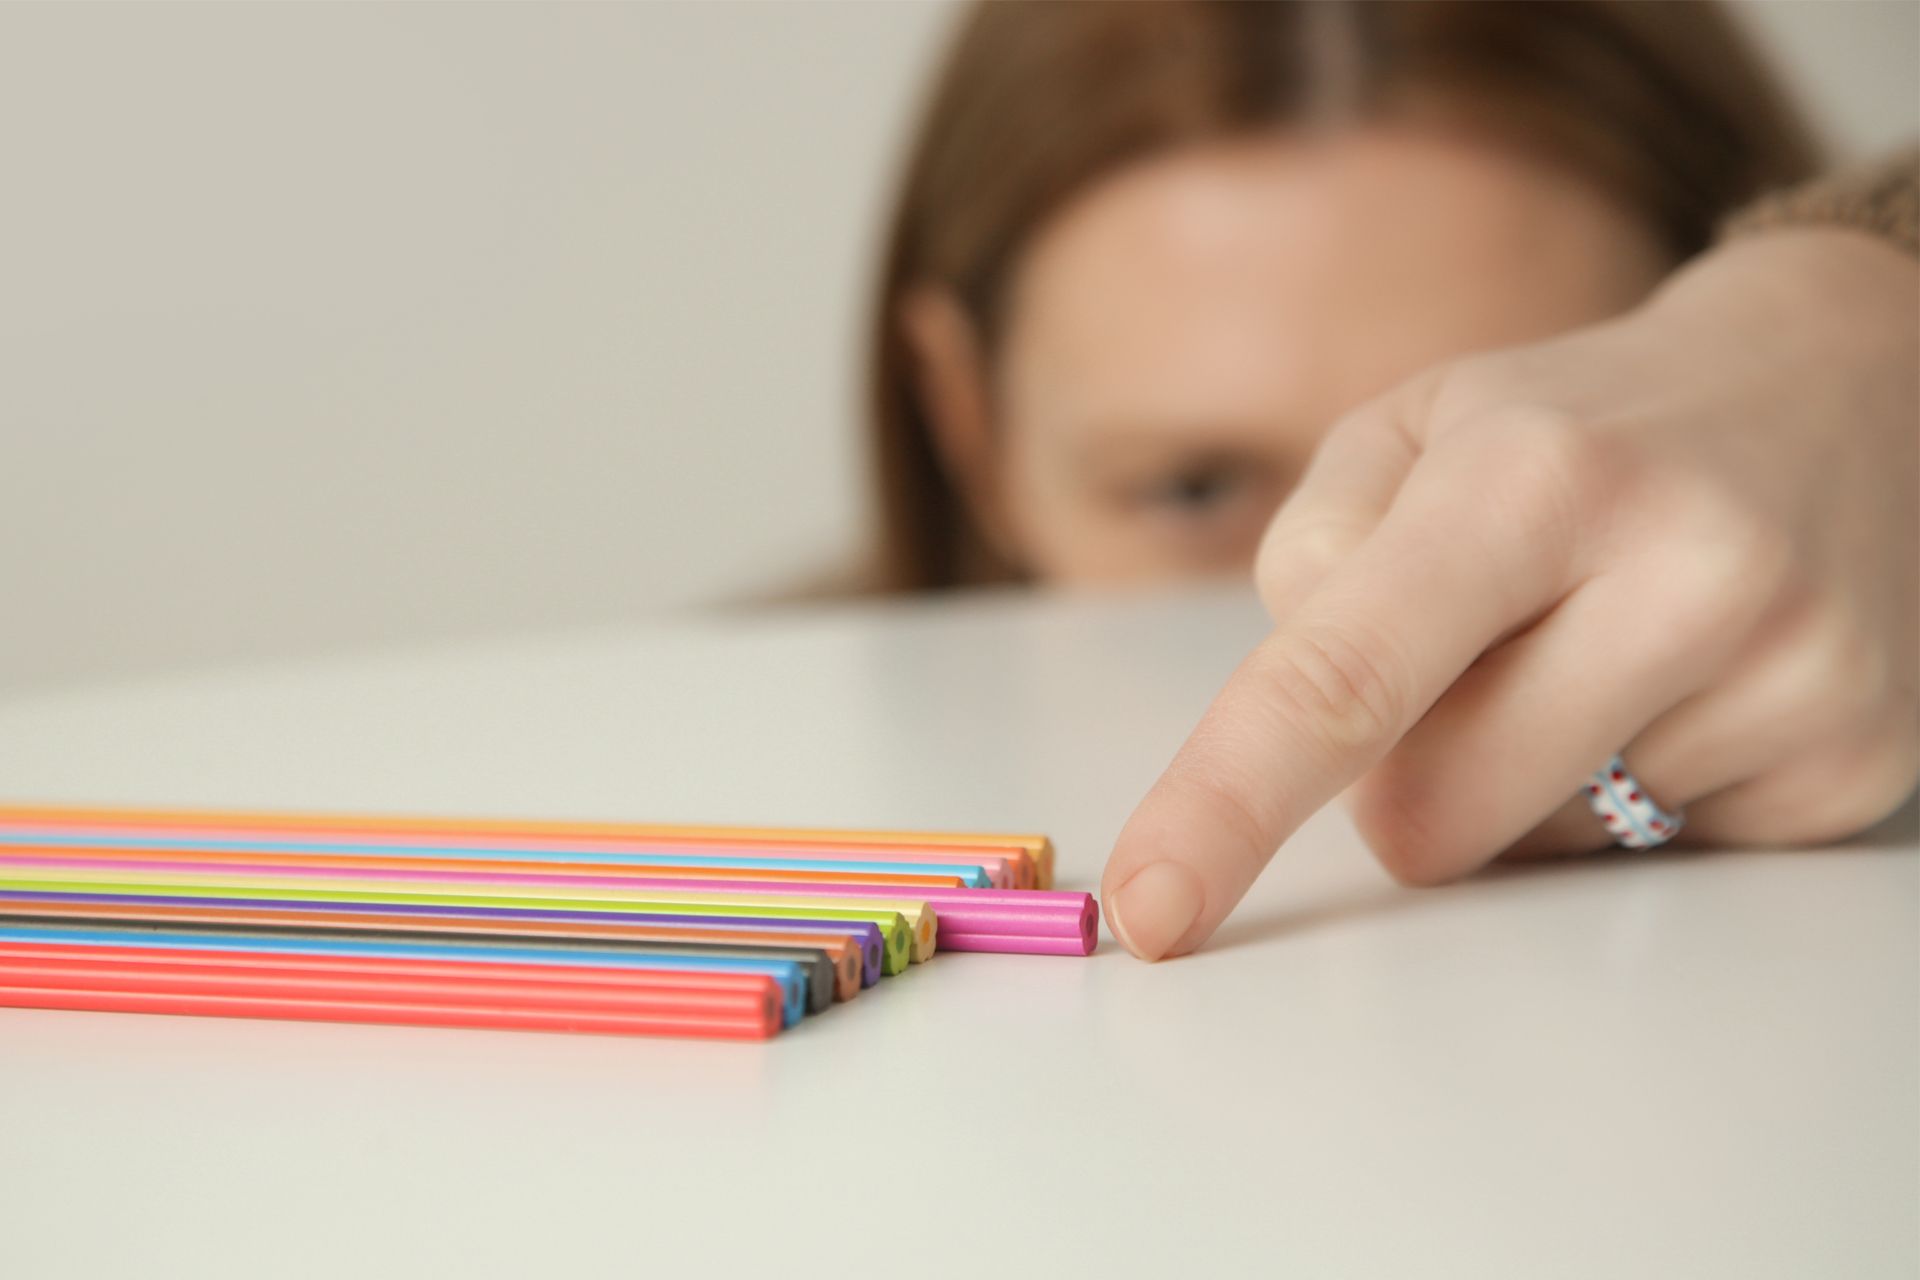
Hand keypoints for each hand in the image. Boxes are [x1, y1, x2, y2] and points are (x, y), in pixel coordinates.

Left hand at [1101, 228, 1919, 960]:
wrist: (1852, 387)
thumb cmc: (1582, 424)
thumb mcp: (1419, 425)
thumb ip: (1312, 556)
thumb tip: (1302, 725)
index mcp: (1530, 475)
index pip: (1345, 678)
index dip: (1229, 804)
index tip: (1149, 911)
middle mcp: (1682, 572)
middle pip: (1428, 818)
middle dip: (1406, 772)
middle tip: (1484, 654)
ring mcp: (1790, 676)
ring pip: (1537, 850)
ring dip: (1525, 779)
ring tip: (1606, 644)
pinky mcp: (1857, 764)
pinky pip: (1653, 860)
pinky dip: (1633, 790)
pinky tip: (1691, 680)